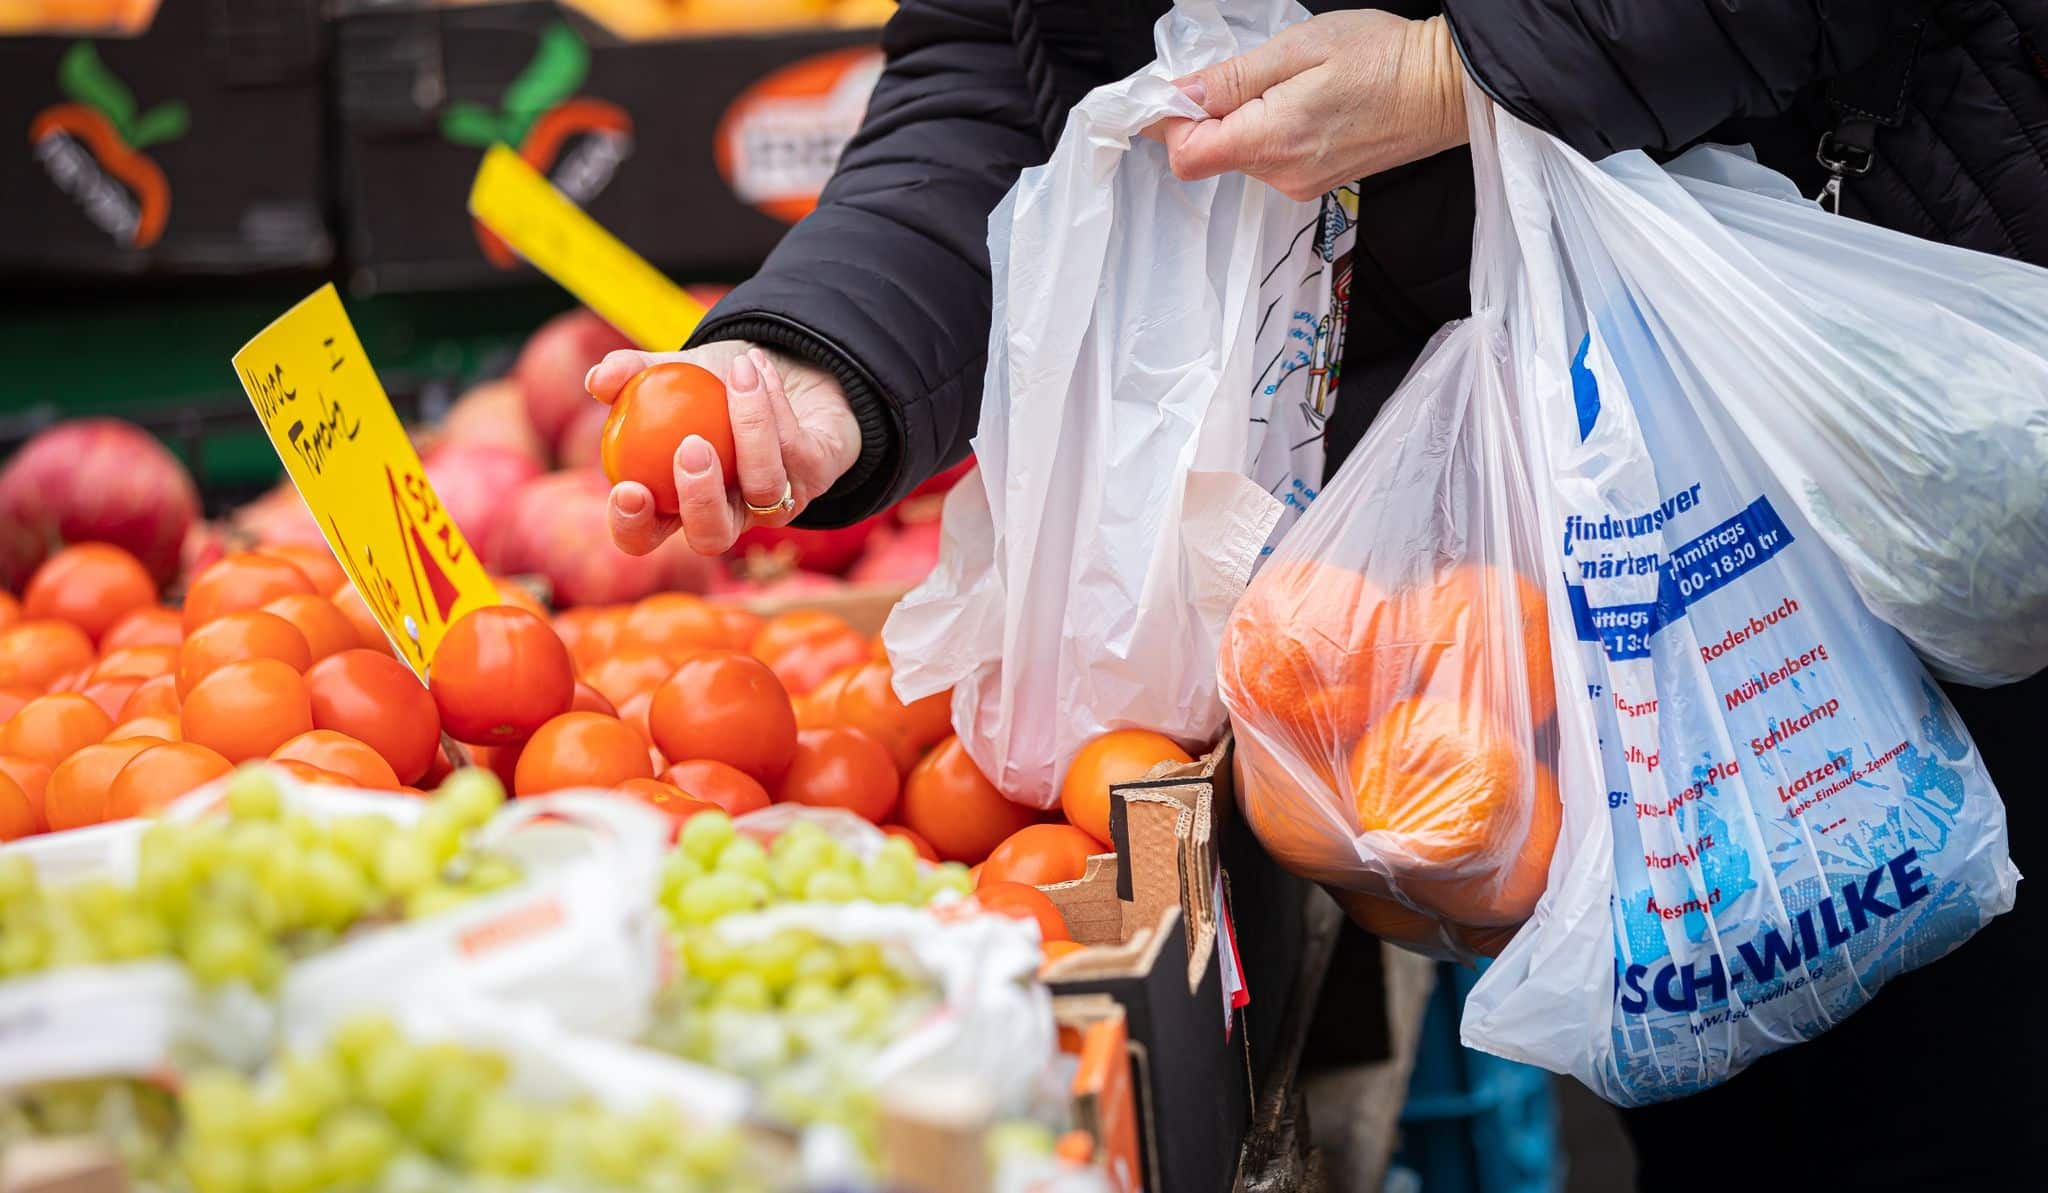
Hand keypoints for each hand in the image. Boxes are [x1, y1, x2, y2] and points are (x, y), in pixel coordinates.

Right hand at [586, 342, 857, 556]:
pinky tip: (757, 366)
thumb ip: (631, 373)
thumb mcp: (672, 372)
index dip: (633, 527)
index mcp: (678, 502)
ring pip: (765, 489)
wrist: (790, 370)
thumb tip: (597, 379)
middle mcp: (729, 514)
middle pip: (711, 537)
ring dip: (751, 427)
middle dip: (700, 499)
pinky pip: (795, 449)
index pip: (646, 537)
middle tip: (691, 447)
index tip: (628, 489)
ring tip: (738, 371)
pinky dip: (773, 402)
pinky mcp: (817, 478)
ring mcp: (776, 503)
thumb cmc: (716, 386)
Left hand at [1151, 12, 1467, 199]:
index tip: (1174, 91)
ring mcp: (1297, 184)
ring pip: (1237, 155)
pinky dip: (1265, 129)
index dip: (1169, 120)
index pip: (1187, 154)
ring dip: (1240, 120)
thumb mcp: (1299, 48)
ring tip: (1284, 85)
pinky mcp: (1311, 181)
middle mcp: (1282, 175)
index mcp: (1273, 141)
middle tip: (1241, 73)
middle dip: (1207, 114)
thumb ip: (1232, 78)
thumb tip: (1179, 93)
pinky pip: (1266, 158)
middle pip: (1208, 155)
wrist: (1447, 89)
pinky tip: (1298, 102)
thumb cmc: (1384, 59)